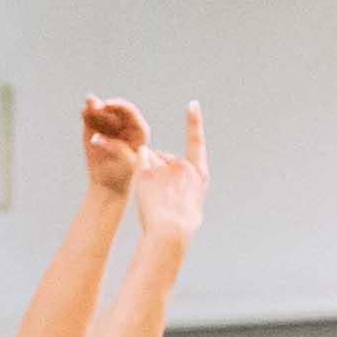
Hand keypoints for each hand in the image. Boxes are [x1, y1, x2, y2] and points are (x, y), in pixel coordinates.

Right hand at [78, 98, 144, 196]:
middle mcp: (124, 124)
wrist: (108, 184)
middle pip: (115, 110)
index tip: (107, 105)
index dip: (119, 106)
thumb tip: (95, 138)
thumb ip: (115, 147)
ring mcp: (109, 126)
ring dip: (95, 106)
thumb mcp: (125, 161)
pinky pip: (91, 118)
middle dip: (105, 107)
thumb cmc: (122, 174)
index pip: (130, 112)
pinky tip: (84, 110)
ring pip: (102, 112)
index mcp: (138, 129)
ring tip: (87, 104)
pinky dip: (87, 114)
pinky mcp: (95, 129)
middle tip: (95, 107)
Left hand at [132, 104, 206, 243]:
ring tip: (153, 196)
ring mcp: (166, 166)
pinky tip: (143, 183)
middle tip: (159, 195)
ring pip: (149, 160)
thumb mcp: (192, 206)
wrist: (170, 232)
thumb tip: (180, 184)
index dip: (194, 122)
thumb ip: (187, 188)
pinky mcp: (147, 171)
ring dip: (146, 173)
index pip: (197, 142)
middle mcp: (184, 165)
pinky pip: (138, 159)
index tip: (192, 104)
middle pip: (163, 156)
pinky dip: (137, 167)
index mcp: (198, 174)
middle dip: (157, 170)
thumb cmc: (181, 226)